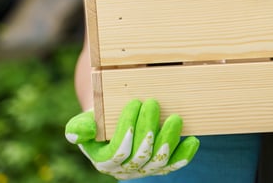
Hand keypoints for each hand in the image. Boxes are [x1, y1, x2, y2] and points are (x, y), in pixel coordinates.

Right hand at [65, 99, 199, 178]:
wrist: (114, 123)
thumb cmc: (99, 119)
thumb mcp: (84, 121)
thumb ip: (79, 127)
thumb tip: (81, 133)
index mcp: (104, 161)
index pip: (117, 150)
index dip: (127, 128)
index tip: (134, 103)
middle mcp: (125, 169)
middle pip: (140, 154)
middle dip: (148, 128)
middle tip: (153, 103)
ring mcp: (145, 169)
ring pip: (159, 160)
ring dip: (168, 139)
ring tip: (175, 118)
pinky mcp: (160, 165)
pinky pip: (174, 164)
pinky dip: (184, 154)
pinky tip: (193, 141)